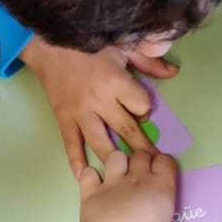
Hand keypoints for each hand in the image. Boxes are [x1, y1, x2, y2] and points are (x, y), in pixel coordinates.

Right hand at [22, 36, 174, 177]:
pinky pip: (71, 144)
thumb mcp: (122, 46)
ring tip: (127, 173)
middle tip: (153, 163)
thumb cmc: (89, 45)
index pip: (140, 105)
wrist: (49, 46)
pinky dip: (77, 161)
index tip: (142, 109)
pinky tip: (84, 176)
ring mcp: (80, 112)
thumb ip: (148, 61)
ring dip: (115, 158)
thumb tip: (173, 73)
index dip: (145, 108)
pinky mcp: (63, 119)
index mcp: (115, 81)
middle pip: (125, 128)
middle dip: (141, 147)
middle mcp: (99, 100)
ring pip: (100, 142)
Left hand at [76, 149, 178, 221]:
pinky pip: (89, 173)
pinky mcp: (91, 190)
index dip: (163, 165)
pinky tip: (93, 186)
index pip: (166, 161)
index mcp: (161, 187)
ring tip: (117, 176)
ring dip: (117, 163)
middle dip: (142, 160)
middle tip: (140, 175)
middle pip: (141, 154)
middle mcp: (137, 178)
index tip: (162, 175)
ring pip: (115, 156)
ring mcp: (112, 182)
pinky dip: (90, 177)